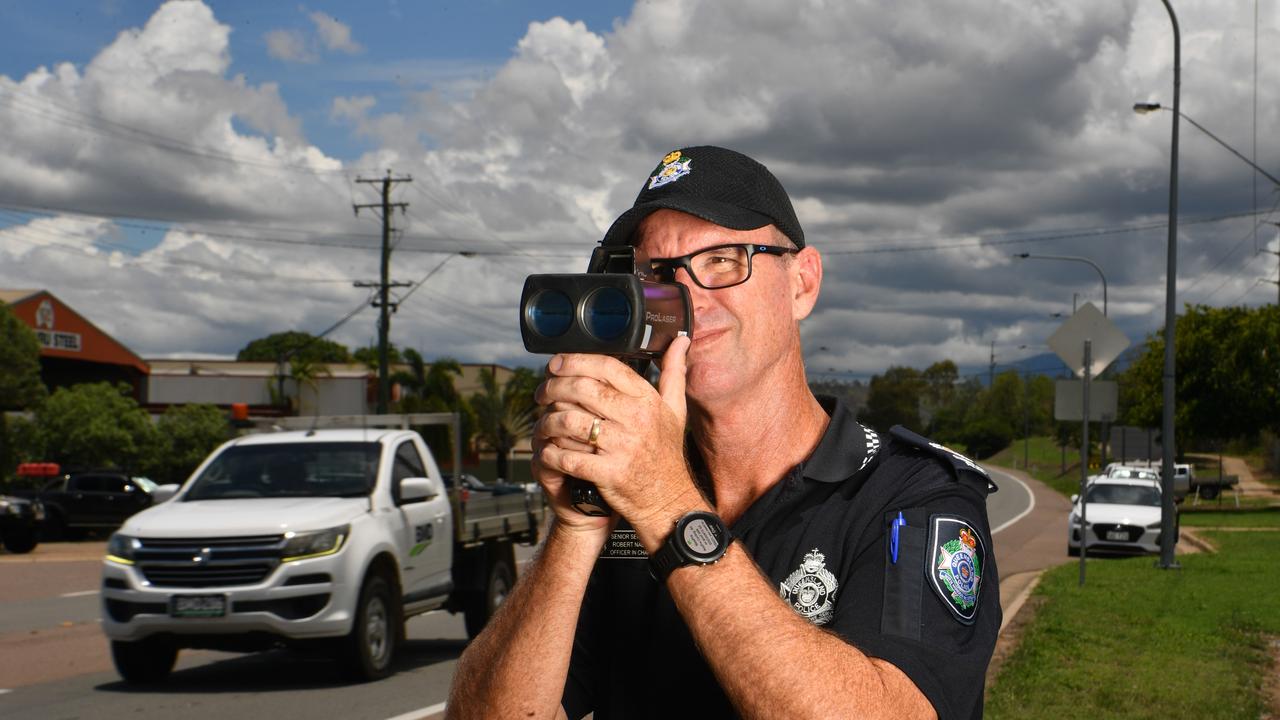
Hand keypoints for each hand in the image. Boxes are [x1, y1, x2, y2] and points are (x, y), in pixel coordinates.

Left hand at [533, 337, 704, 547]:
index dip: (576, 361)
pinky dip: (551, 453)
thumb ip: (674, 373)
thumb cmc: (666, 453)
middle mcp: (635, 419)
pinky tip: (547, 451)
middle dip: (553, 387)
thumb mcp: (675, 410)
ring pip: (570, 421)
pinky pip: (568, 457)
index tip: (556, 364)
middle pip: (582, 389)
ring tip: (542, 423)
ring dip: (548, 420)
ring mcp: (622, 446)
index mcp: (647, 400)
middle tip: (541, 393)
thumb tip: (680, 341)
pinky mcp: (608, 473)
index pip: (607, 367)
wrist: (667, 499)